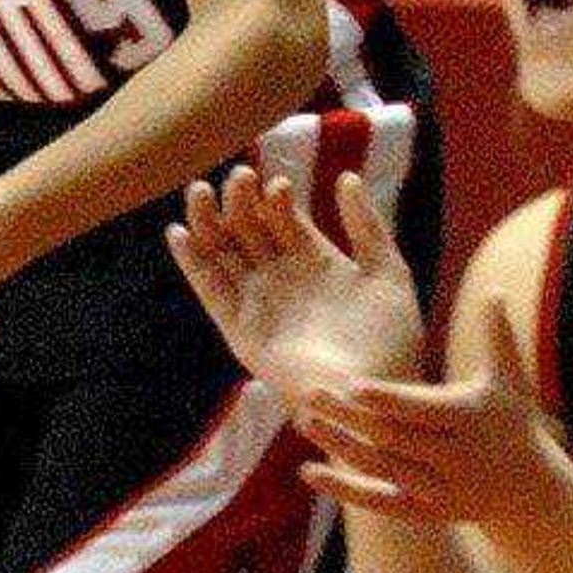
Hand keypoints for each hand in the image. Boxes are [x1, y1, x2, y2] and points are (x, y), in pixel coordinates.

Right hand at [168, 163, 424, 411]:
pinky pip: (211, 292)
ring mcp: (259, 303)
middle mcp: (280, 278)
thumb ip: (367, 226)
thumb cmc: (393, 340)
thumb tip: (343, 176)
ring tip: (201, 191)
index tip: (277, 182)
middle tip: (237, 176)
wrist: (379, 396)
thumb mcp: (387, 272)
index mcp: (314, 261)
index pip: (280, 217)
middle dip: (237, 200)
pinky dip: (192, 264)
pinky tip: (179, 233)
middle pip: (245, 229)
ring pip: (222, 253)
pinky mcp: (242, 331)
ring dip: (208, 222)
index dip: (272, 195)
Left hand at [290, 328, 572, 527]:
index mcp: (471, 419)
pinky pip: (378, 502)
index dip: (388, 399)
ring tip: (303, 420)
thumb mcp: (510, 380)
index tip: (352, 384)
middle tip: (309, 392)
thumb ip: (496, 336)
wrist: (528, 489)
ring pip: (381, 468)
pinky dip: (343, 489)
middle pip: (394, 438)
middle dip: (351, 417)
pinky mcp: (424, 511)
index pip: (424, 410)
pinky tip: (308, 471)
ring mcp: (440, 489)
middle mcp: (456, 457)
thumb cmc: (510, 420)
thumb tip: (495, 289)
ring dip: (340, 446)